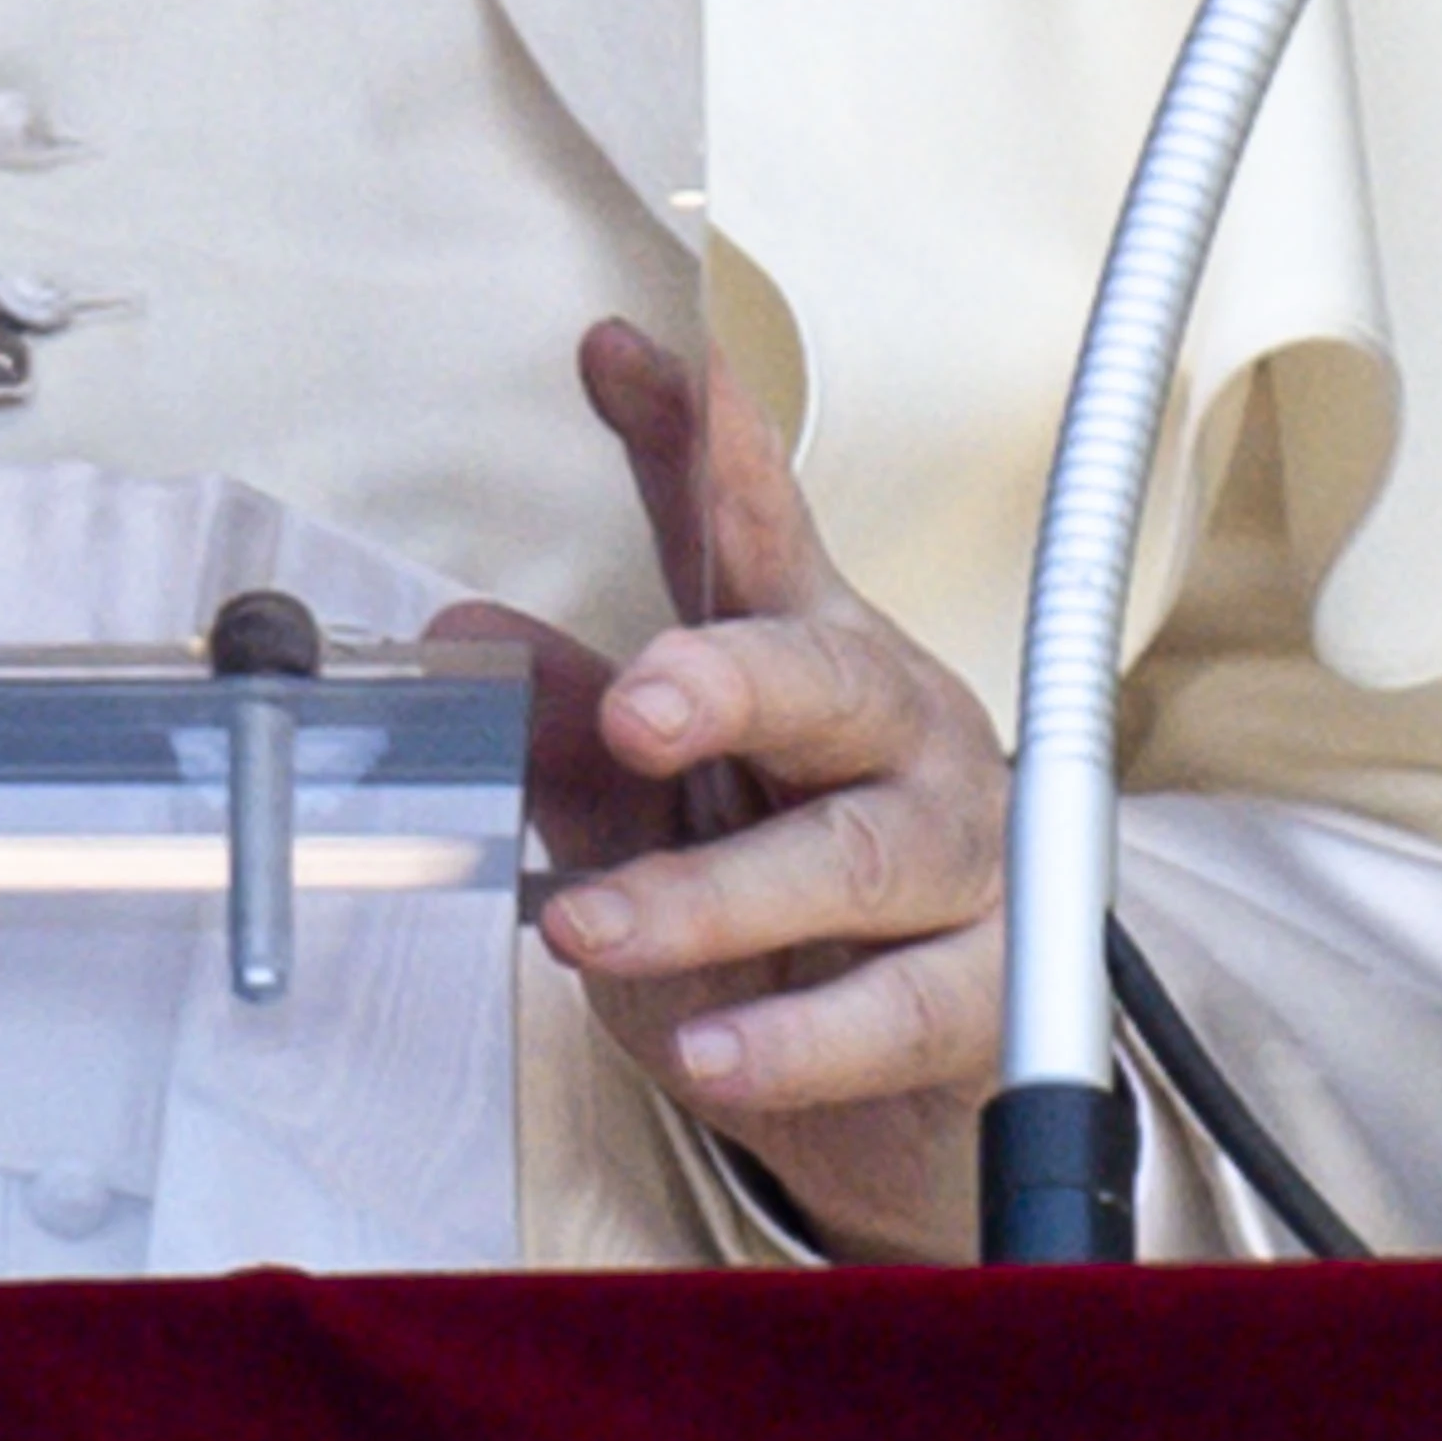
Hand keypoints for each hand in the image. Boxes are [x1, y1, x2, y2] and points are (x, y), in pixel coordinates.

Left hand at [471, 318, 1014, 1263]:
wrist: (902, 1085)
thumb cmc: (771, 905)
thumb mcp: (647, 807)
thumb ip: (568, 723)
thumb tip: (457, 633)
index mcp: (803, 655)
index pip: (747, 529)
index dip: (696, 438)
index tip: (618, 356)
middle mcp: (894, 733)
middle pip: (827, 677)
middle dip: (732, 680)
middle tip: (635, 705)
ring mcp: (955, 857)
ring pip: (855, 855)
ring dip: (712, 897)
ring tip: (584, 926)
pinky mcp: (984, 992)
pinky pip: (899, 1011)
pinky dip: (799, 1037)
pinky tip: (716, 1053)